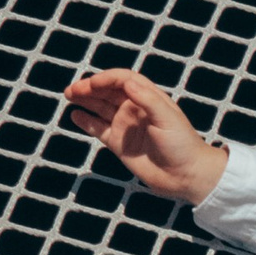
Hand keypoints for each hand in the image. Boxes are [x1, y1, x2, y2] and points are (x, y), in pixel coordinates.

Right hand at [62, 65, 225, 202]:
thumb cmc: (182, 144)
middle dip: (90, 88)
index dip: (106, 78)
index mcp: (148, 98)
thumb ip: (147, 99)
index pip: (123, 80)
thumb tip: (127, 81)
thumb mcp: (168, 119)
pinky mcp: (119, 144)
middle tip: (72, 89)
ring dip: (85, 100)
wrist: (186, 176)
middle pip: (108, 92)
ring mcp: (126, 126)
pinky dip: (86, 122)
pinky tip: (75, 115)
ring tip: (69, 95)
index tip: (92, 83)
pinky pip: (98, 129)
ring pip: (100, 108)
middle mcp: (135, 109)